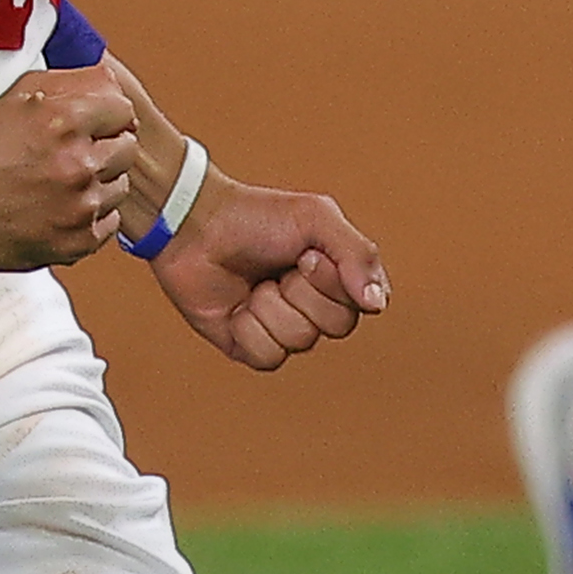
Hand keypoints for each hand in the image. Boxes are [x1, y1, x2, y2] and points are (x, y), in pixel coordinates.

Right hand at [0, 64, 151, 266]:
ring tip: (60, 180)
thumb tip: (112, 83)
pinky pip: (110, 220)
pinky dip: (91, 215)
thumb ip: (74, 80)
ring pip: (120, 185)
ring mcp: (80, 206)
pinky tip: (60, 205)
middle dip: (103, 146)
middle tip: (71, 153)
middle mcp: (77, 164)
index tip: (94, 122)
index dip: (106, 114)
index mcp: (64, 121)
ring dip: (97, 181)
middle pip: (127, 147)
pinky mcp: (79, 240)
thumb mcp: (20, 94)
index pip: (123, 109)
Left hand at [153, 180, 390, 371]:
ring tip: (255, 284)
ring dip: (270, 306)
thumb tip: (377, 304)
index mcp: (340, 278)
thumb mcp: (316, 218)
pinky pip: (268, 356)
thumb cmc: (255, 217)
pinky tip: (237, 307)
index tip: (306, 254)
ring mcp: (284, 329)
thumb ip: (358, 254)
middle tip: (282, 268)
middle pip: (337, 326)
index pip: (365, 302)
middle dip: (302, 292)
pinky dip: (248, 327)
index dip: (333, 281)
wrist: (195, 227)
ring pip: (300, 340)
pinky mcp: (251, 348)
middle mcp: (317, 308)